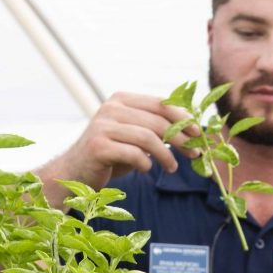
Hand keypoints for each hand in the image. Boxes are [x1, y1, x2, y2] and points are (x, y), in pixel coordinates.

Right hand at [38, 92, 200, 206]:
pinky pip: (133, 153)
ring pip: (148, 137)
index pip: (160, 103)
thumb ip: (156, 130)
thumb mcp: (135, 138)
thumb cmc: (111, 156)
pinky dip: (146, 163)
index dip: (183, 117)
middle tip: (194, 153)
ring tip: (172, 167)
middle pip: (157, 121)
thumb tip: (194, 131)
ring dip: (166, 154)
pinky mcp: (98, 146)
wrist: (74, 173)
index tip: (198, 132)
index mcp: (122, 100)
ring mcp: (102, 126)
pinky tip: (147, 170)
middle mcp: (111, 108)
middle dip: (181, 138)